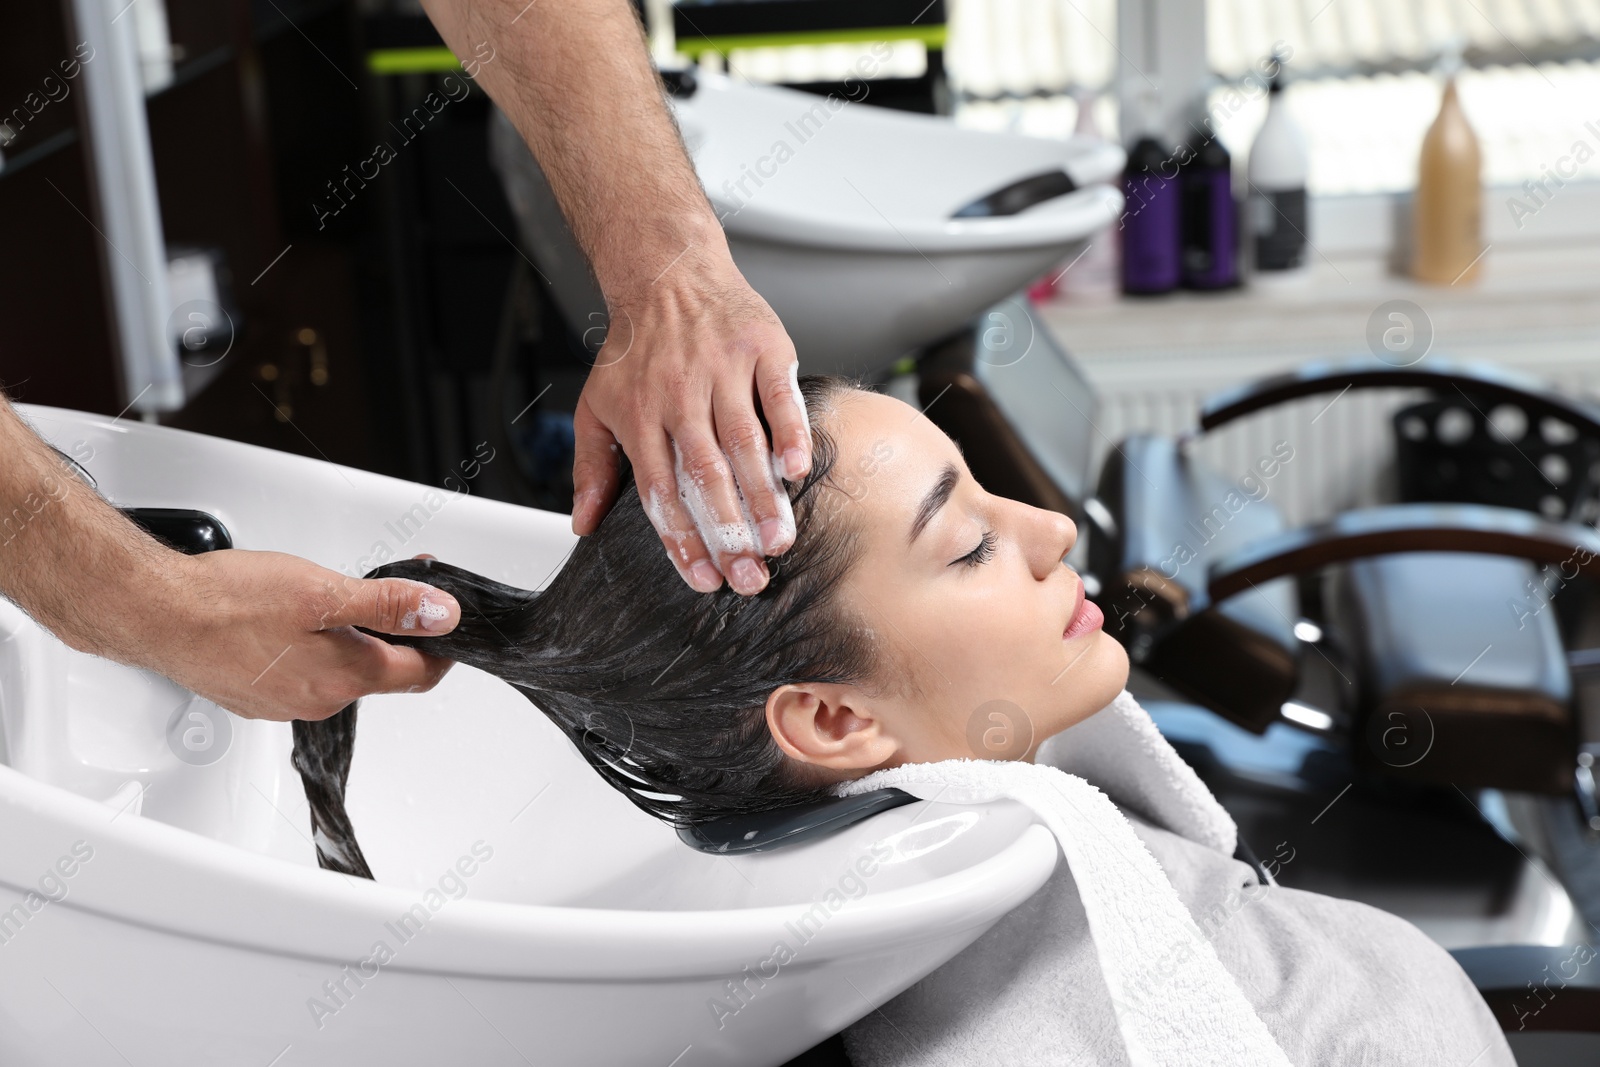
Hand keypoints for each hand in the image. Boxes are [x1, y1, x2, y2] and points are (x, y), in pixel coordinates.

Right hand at [129, 549, 462, 720]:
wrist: (157, 614)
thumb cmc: (230, 602)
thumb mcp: (324, 591)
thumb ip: (389, 606)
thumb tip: (442, 615)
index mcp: (346, 678)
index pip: (422, 673)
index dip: (442, 644)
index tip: (446, 619)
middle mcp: (320, 701)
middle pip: (383, 672)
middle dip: (398, 634)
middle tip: (398, 592)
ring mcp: (285, 703)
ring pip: (342, 672)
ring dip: (354, 639)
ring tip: (340, 599)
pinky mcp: (256, 695)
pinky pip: (304, 673)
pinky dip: (315, 647)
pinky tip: (297, 619)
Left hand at [570, 255, 810, 595]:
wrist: (667, 273)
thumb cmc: (635, 347)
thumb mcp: (596, 404)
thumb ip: (591, 467)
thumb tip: (581, 524)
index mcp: (640, 416)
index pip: (660, 491)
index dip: (682, 540)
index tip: (703, 579)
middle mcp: (679, 396)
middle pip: (705, 476)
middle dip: (728, 533)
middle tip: (749, 578)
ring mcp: (722, 371)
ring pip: (743, 444)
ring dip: (763, 498)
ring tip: (777, 542)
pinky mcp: (762, 349)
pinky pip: (778, 397)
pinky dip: (790, 433)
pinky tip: (798, 471)